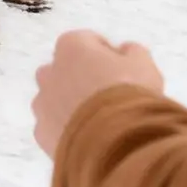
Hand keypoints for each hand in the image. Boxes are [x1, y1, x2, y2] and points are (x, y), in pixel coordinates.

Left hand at [32, 30, 164, 158]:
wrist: (115, 144)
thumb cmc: (129, 95)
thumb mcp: (144, 65)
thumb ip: (133, 52)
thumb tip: (126, 51)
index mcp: (71, 46)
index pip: (89, 42)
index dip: (109, 56)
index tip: (125, 73)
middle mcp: (50, 70)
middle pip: (66, 69)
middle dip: (84, 78)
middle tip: (110, 97)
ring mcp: (43, 104)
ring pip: (55, 99)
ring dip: (71, 105)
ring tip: (98, 122)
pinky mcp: (42, 134)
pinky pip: (53, 128)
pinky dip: (66, 132)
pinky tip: (88, 140)